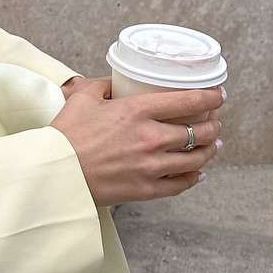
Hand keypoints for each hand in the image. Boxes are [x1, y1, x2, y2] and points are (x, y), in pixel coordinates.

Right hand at [50, 76, 223, 204]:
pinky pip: (181, 184)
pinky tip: (197, 173)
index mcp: (137, 111)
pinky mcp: (145, 189)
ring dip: (210, 150)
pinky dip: (194, 178)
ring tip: (213, 145)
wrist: (54, 173)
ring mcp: (150, 166)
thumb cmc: (65, 135)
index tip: (218, 95)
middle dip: (214, 125)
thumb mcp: (82, 99)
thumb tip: (115, 82)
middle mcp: (150, 138)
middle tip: (215, 122)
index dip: (211, 97)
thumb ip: (102, 85)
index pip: (189, 101)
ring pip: (196, 158)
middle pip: (200, 131)